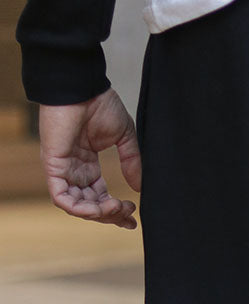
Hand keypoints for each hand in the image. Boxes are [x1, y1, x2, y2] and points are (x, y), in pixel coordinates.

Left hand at [37, 87, 141, 229]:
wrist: (82, 86)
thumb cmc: (99, 103)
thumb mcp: (124, 137)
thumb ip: (132, 162)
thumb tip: (139, 188)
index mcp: (87, 165)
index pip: (99, 197)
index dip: (116, 211)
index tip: (133, 217)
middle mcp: (74, 171)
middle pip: (90, 206)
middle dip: (110, 215)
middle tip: (128, 213)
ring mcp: (62, 169)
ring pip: (76, 206)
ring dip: (98, 213)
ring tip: (117, 208)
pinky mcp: (53, 166)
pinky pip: (61, 198)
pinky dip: (80, 209)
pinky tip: (100, 207)